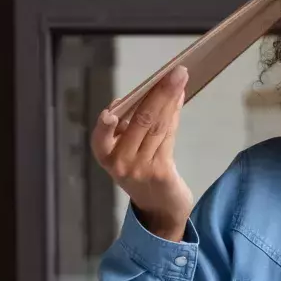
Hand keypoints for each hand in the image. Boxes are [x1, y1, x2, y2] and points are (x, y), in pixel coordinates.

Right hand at [93, 65, 194, 241]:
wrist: (160, 208)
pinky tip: (178, 99)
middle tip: (175, 72)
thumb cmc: (142, 171)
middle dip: (158, 93)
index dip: (104, 128)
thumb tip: (140, 94)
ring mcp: (141, 169)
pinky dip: (174, 114)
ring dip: (170, 99)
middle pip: (141, 122)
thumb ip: (130, 126)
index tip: (111, 114)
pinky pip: (168, 136)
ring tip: (180, 79)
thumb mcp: (128, 151)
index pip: (100, 141)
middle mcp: (120, 164)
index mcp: (106, 157)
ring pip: (157, 126)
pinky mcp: (161, 172)